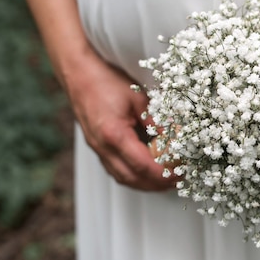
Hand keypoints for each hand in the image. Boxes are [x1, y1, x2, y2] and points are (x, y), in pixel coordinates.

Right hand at [63, 51, 177, 190]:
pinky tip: (146, 173)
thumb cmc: (107, 81)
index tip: (180, 173)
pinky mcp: (97, 147)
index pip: (142, 165)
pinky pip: (115, 170)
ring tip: (166, 181)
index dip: (164, 173)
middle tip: (177, 181)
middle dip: (157, 184)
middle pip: (132, 178)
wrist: (79, 74)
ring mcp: (97, 149)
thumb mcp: (139, 98)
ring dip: (145, 184)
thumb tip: (175, 137)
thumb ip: (156, 120)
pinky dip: (133, 176)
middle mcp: (102, 147)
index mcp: (114, 134)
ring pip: (122, 177)